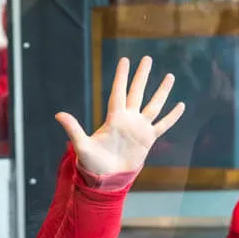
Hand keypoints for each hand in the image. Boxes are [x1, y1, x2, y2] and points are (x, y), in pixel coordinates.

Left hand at [55, 56, 183, 175]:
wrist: (106, 178)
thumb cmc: (92, 163)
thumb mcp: (82, 145)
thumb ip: (73, 128)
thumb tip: (58, 114)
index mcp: (114, 118)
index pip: (119, 92)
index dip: (121, 77)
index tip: (125, 60)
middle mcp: (128, 120)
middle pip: (137, 93)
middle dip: (142, 76)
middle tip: (147, 59)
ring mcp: (139, 128)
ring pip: (154, 105)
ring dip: (161, 91)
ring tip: (170, 76)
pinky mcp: (148, 139)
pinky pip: (163, 125)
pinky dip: (172, 117)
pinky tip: (180, 105)